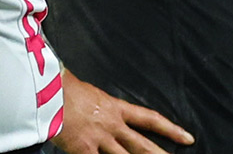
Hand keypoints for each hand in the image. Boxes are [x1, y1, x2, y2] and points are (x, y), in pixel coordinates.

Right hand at [54, 70, 193, 153]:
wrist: (45, 89)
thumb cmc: (61, 85)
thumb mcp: (86, 89)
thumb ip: (96, 100)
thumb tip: (93, 98)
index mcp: (113, 107)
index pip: (149, 118)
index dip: (170, 129)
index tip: (187, 137)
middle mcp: (111, 125)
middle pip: (143, 146)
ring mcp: (99, 139)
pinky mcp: (83, 150)